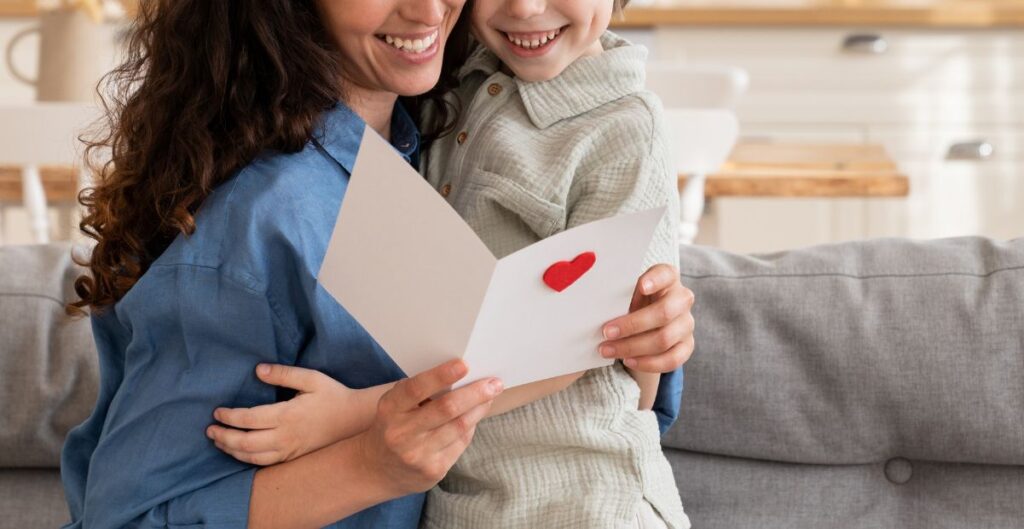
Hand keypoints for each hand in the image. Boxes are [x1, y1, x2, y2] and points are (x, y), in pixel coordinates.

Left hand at [207, 364, 381, 465]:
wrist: (354, 419)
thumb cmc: (332, 395)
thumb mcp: (311, 378)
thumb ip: (283, 373)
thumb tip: (257, 370)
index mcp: (287, 415)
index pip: (249, 419)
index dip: (229, 417)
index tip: (217, 412)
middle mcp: (286, 436)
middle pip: (246, 442)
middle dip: (224, 437)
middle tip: (210, 430)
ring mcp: (290, 449)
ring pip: (253, 457)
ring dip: (232, 450)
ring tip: (219, 442)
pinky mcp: (293, 456)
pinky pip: (265, 463)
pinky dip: (247, 459)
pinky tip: (240, 453)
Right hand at [354, 359, 502, 495]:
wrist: (377, 469)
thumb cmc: (394, 425)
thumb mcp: (396, 406)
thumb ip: (421, 392)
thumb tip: (463, 376)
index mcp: (391, 409)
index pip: (416, 388)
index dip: (441, 375)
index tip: (464, 364)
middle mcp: (402, 433)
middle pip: (447, 409)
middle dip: (475, 393)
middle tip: (494, 383)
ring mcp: (418, 454)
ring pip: (460, 426)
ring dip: (480, 408)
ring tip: (491, 395)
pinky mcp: (433, 470)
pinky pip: (460, 443)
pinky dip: (471, 426)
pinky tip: (475, 416)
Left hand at [599, 263, 695, 371]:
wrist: (648, 322)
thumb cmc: (633, 302)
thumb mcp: (627, 293)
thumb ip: (620, 294)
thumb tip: (597, 305)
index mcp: (668, 278)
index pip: (666, 274)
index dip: (656, 280)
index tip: (641, 286)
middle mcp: (682, 299)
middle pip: (664, 313)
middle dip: (632, 325)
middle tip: (606, 332)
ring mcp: (687, 323)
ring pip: (664, 339)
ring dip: (632, 347)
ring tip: (608, 350)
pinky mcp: (687, 345)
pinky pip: (671, 359)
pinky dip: (647, 363)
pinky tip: (628, 361)